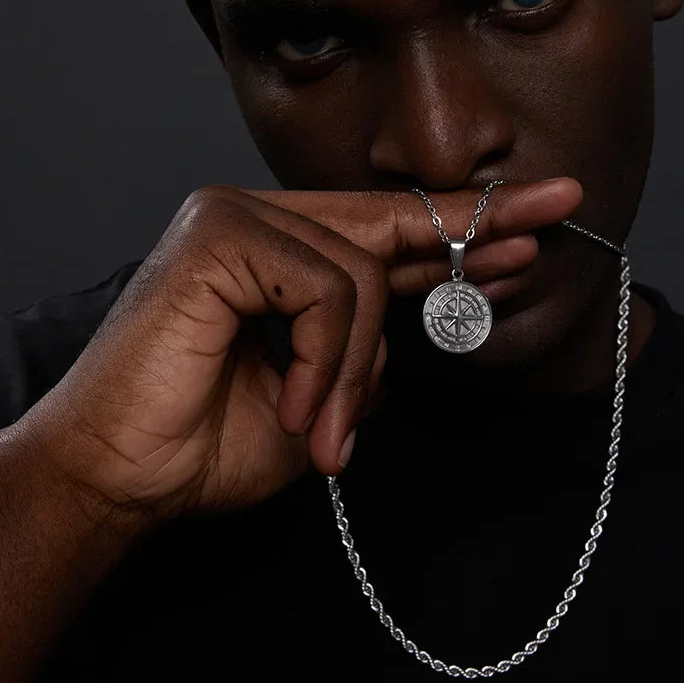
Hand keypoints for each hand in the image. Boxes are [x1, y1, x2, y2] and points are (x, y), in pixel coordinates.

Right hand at [14, 178, 582, 528]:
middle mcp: (257, 225)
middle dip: (477, 222)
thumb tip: (401, 346)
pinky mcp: (217, 237)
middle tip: (559, 204)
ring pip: (359, 274)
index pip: (384, 239)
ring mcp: (234, 221)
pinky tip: (301, 410)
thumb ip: (359, 366)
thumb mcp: (317, 408)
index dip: (459, 236)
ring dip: (357, 370)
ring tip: (327, 433)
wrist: (124, 478)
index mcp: (279, 262)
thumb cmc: (203, 448)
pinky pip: (325, 290)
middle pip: (390, 218)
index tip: (528, 230)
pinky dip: (326, 361)